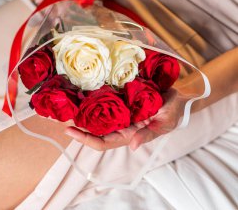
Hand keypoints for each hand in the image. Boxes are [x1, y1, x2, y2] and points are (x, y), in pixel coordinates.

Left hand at [65, 88, 186, 150]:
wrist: (179, 98)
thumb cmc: (173, 112)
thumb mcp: (164, 123)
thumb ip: (149, 134)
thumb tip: (133, 146)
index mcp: (129, 135)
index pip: (103, 143)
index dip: (85, 139)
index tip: (69, 131)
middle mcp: (121, 127)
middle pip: (95, 133)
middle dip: (78, 129)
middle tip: (62, 118)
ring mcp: (121, 116)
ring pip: (97, 120)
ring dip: (82, 116)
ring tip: (67, 107)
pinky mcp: (122, 104)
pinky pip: (105, 106)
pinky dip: (93, 104)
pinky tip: (82, 95)